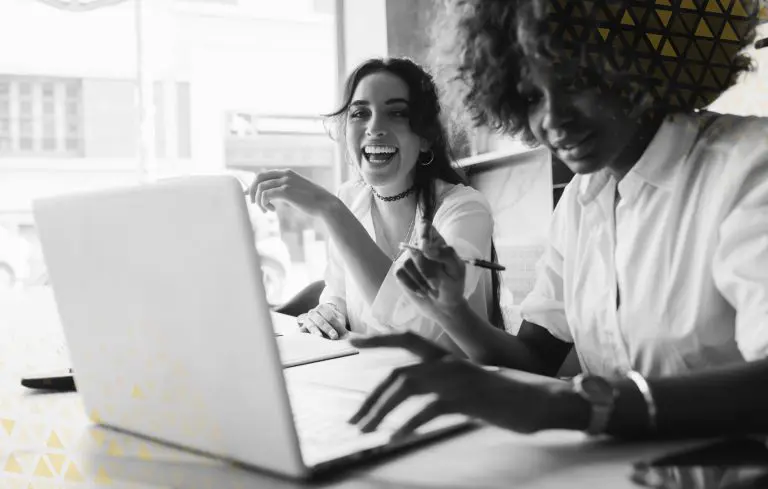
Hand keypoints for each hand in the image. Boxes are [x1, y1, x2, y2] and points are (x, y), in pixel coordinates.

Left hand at [249, 169, 336, 217]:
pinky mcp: (286, 191)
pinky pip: (266, 195)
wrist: (326, 205)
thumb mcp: (297, 192)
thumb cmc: (313, 201)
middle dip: (252, 191)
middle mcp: (285, 175)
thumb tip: (270, 196)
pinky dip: (264, 204)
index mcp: (287, 173)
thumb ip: (285, 190)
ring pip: (260, 187)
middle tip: (254, 204)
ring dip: (258, 201)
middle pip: (258, 178)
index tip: (251, 196)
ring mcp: (286, 182)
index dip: (254, 185)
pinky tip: (271, 210)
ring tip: (265, 211)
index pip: (264, 174)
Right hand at [297, 303, 346, 339]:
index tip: (343, 332)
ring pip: (310, 325)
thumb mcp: (339, 319)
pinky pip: (302, 330)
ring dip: (316, 331)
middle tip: (334, 336)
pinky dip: (304, 333)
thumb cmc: (333, 319)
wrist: (323, 318)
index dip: (336, 324)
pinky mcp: (303, 327)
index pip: (329, 316)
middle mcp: (313, 312)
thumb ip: (340, 324)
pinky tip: (307, 339)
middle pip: (320, 320)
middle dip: (328, 328)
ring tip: (320, 336)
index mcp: (322, 307)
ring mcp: (307, 320)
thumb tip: (345, 334)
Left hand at [348, 332, 580, 436]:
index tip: (351, 342)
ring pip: (406, 387)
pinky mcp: (468, 398)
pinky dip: (408, 424)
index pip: (406, 339)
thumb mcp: (472, 385)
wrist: (544, 400)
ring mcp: (457, 379)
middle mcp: (448, 362)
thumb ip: (446, 386)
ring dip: (381, 411)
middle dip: (371, 398)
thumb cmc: (507, 396)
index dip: (378, 339)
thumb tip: (421, 397)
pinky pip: (428, 409)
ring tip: (366, 431)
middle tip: (355, 420)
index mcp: (447, 358)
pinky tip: (395, 438)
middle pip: (397, 373)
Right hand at [396, 221, 466, 317]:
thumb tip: (425, 247)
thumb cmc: (453, 286)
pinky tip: (421, 291)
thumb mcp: (456, 269)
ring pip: (408, 263)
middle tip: (436, 284)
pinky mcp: (400, 271)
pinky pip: (400, 273)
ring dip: (421, 280)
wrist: (444, 306)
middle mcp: (420, 247)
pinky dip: (411, 285)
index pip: (425, 225)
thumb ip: (445, 254)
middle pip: (415, 248)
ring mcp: (408, 258)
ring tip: (431, 288)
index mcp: (436, 242)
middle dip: (426, 269)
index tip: (425, 244)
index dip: (422, 230)